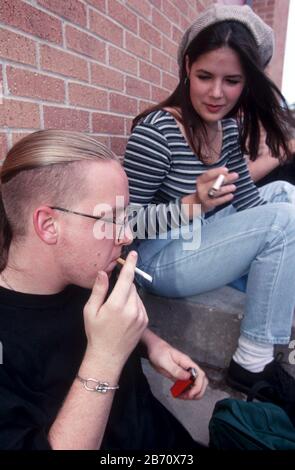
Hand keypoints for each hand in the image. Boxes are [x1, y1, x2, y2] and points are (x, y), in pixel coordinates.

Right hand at [83, 251, 147, 369]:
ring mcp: (141, 315)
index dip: (130, 264)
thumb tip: (103, 272)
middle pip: (131, 286)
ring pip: (136, 295)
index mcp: (116, 304)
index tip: (133, 253)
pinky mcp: (145, 321)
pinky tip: (124, 316)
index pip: (126, 278)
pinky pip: (140, 305)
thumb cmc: (96, 333)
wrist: (108, 356)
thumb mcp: (90, 310)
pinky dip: (133, 305)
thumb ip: (98, 290)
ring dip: (128, 296)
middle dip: (123, 286)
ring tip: (117, 311)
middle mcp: (132, 309)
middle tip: (112, 298)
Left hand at [147, 337, 207, 399]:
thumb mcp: (164, 360)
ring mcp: (184, 372)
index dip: (198, 386)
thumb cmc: (159, 351)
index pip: (200, 375)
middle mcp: (188, 368)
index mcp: (187, 362)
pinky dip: (185, 392)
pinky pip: (186, 386)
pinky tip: (177, 394)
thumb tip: (187, 377)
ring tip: (181, 396)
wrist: (154, 349)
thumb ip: (175, 369)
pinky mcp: (179, 377)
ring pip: (196, 385)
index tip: (190, 393)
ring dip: (191, 393)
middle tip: (187, 396)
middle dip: (197, 392)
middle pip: (202, 381)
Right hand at [182, 167, 237, 214]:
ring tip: (233, 187)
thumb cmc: (207, 189)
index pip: (208, 174)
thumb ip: (217, 176)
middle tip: (235, 175)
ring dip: (226, 188)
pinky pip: (217, 201)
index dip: (217, 171)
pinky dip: (225, 198)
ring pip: (216, 192)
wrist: (198, 203)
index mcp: (201, 180)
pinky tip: (231, 195)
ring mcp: (204, 197)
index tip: (226, 170)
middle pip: (214, 182)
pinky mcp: (208, 204)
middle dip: (225, 178)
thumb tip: (229, 173)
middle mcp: (201, 188)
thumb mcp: (208, 181)